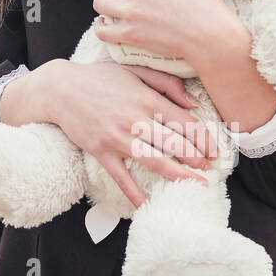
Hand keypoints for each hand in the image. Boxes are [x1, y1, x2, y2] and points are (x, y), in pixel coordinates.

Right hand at [3, 57, 218, 210]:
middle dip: (198, 159)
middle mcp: (137, 120)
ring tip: (196, 185)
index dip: (205, 139)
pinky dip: (135, 193)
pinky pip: (122, 177)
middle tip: (211, 169)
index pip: (186, 122)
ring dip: (179, 176)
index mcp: (148, 99)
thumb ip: (166, 83)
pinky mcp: (102, 152)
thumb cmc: (100, 79)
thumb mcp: (135, 70)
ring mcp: (119, 138)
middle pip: (176, 145)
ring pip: (156, 162)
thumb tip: (192, 102)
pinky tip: (147, 205)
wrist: (60, 89)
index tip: (215, 150)